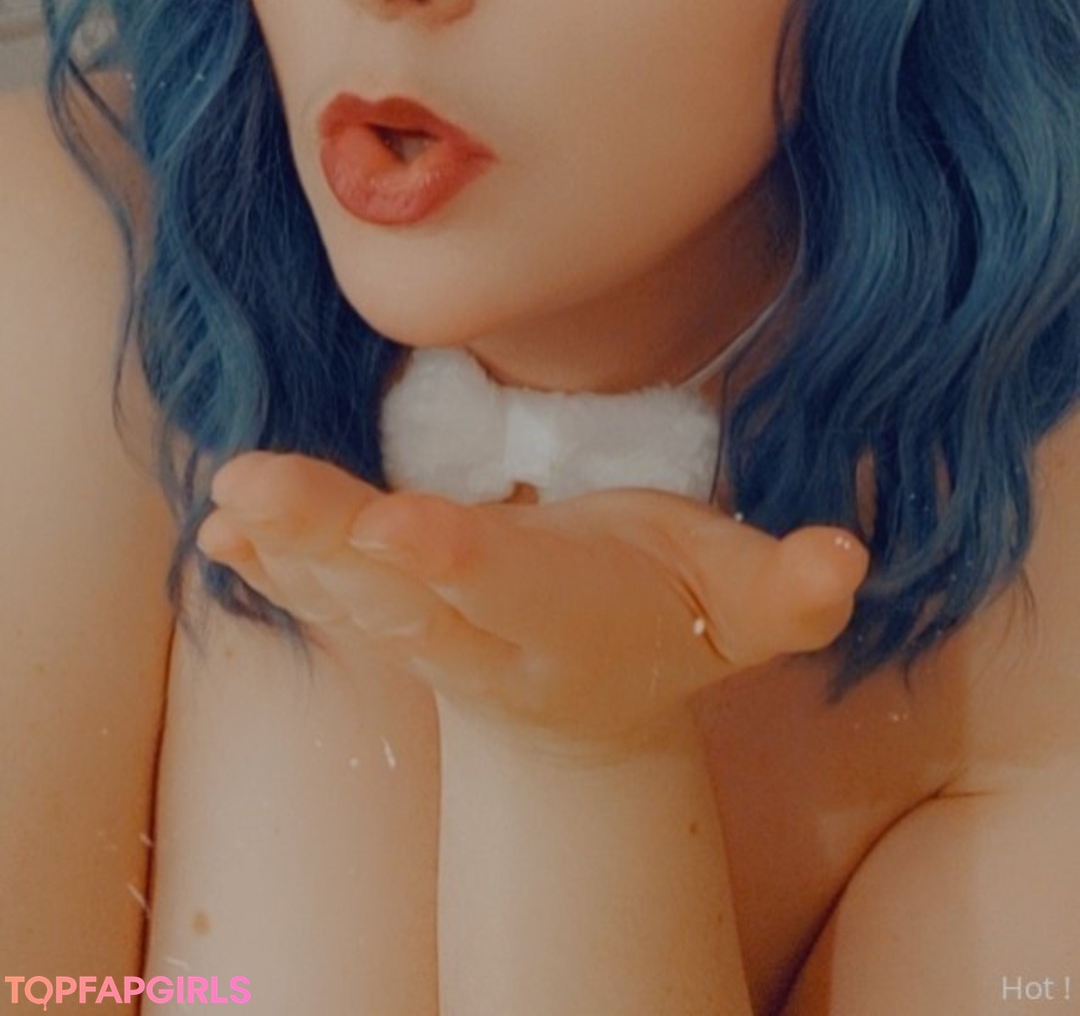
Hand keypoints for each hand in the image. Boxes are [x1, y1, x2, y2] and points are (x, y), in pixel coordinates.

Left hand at [199, 453, 867, 755]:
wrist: (599, 703)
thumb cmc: (678, 613)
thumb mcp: (749, 604)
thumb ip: (791, 588)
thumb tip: (845, 562)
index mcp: (566, 615)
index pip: (503, 587)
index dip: (452, 561)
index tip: (398, 530)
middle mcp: (484, 634)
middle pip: (397, 594)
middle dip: (329, 545)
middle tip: (255, 493)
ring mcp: (429, 634)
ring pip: (350, 594)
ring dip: (286, 548)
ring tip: (227, 499)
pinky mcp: (391, 616)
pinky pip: (324, 594)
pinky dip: (274, 566)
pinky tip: (220, 532)